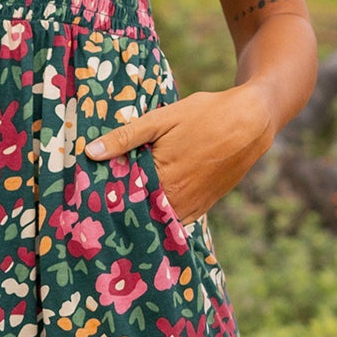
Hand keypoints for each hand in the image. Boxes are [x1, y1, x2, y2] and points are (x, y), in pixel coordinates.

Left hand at [84, 85, 276, 222]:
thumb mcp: (162, 119)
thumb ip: (126, 137)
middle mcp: (176, 200)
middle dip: (119, 209)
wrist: (251, 123)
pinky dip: (160, 217)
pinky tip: (147, 208)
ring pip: (156, 220)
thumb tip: (90, 152)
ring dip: (140, 215)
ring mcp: (192, 207)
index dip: (103, 198)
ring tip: (118, 209)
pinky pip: (176, 221)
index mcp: (161, 178)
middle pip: (138, 213)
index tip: (85, 199)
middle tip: (95, 209)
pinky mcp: (203, 207)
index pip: (122, 198)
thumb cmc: (205, 115)